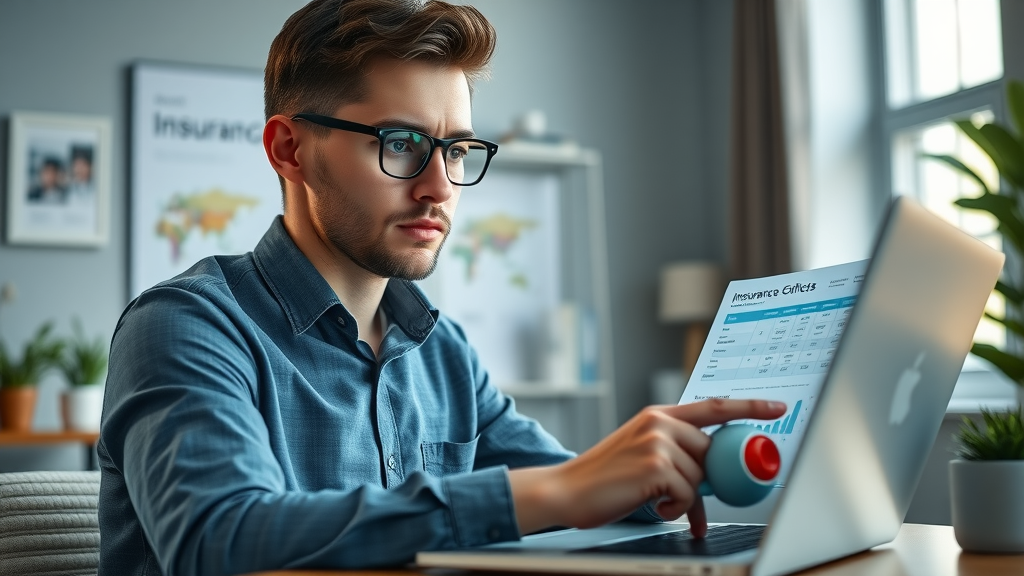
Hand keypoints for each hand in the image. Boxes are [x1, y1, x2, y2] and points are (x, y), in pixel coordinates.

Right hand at [509, 398, 785, 536]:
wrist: (566, 491)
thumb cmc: (604, 480)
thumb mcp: (641, 453)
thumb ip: (674, 452)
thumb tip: (710, 475)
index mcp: (658, 415)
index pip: (713, 406)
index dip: (749, 407)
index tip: (777, 408)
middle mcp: (659, 422)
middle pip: (711, 452)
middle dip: (705, 481)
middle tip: (683, 499)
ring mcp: (657, 441)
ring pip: (701, 476)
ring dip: (685, 499)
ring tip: (659, 502)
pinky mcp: (655, 465)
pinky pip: (688, 494)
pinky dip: (675, 509)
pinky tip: (653, 506)